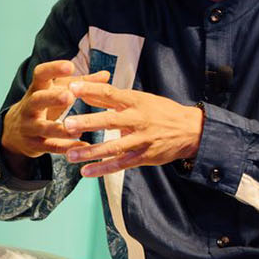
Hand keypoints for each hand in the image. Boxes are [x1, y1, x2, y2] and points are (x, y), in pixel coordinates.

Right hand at [1, 60, 111, 167]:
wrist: (13, 132)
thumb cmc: (43, 105)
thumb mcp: (57, 91)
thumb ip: (81, 84)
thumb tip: (106, 74)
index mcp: (36, 89)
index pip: (40, 75)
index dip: (53, 69)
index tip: (70, 66)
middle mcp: (30, 106)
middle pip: (37, 100)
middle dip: (52, 98)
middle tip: (69, 96)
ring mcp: (30, 126)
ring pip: (44, 128)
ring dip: (61, 129)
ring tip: (79, 129)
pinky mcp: (34, 144)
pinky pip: (50, 147)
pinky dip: (66, 148)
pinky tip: (82, 146)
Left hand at [59, 82, 203, 177]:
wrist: (191, 130)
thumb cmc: (160, 111)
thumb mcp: (139, 99)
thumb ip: (111, 98)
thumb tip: (85, 91)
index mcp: (135, 101)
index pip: (110, 93)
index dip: (91, 90)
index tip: (71, 87)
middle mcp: (138, 119)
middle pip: (110, 121)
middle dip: (88, 123)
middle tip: (67, 125)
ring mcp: (141, 140)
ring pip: (113, 147)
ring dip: (91, 152)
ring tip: (70, 155)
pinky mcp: (144, 157)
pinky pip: (121, 164)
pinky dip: (103, 169)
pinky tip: (86, 172)